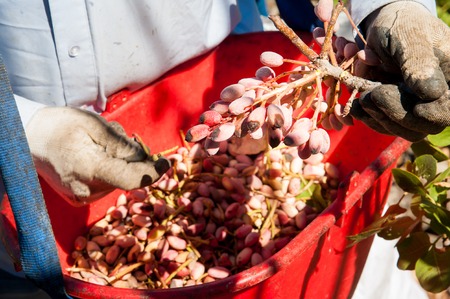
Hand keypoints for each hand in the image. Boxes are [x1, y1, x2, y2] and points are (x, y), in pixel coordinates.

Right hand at [26, 107, 169, 205]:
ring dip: (122, 164)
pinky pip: (107, 185)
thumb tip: (145, 159)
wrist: (31, 138)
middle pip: (127, 179)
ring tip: (102, 146)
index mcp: (90, 169)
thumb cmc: (63, 125)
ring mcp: (82, 197)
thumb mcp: (96, 125)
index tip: (167, 162)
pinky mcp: (80, 199)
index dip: (153, 172)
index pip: (132, 179)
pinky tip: (97, 156)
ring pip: (119, 181)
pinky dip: (111, 170)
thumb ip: (122, 145)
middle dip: (136, 161)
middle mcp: (87, 190)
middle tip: (125, 139)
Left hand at [350, 1, 449, 140]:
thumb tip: (432, 94)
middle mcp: (436, 98)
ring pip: (400, 129)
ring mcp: (414, 107)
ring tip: (362, 97)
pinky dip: (366, 117)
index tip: (415, 108)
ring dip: (377, 116)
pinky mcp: (394, 111)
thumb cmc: (402, 25)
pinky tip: (354, 106)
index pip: (446, 110)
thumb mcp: (410, 37)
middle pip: (423, 126)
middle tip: (372, 95)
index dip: (431, 115)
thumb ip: (420, 63)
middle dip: (395, 113)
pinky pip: (382, 125)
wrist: (384, 28)